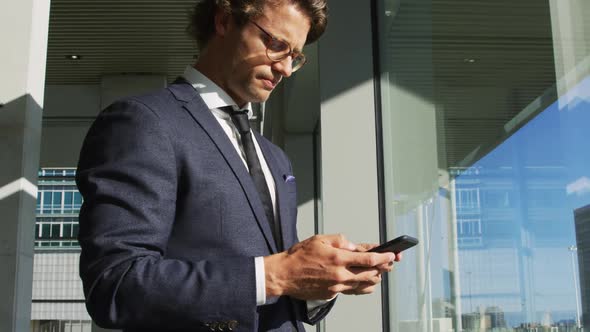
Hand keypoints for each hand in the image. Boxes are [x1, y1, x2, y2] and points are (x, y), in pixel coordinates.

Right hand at [264, 234, 396, 300]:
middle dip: (383, 267)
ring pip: (363, 284)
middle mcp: (340, 274)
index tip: (392, 255)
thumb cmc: (298, 256)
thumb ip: (340, 240)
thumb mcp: (319, 239)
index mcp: (338, 257)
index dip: (384, 257)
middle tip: (389, 262)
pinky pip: (353, 291)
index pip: (369, 259)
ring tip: (378, 271)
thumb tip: (354, 245)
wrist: (283, 275)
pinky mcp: (332, 294)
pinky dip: (362, 286)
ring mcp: (337, 286)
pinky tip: (365, 283)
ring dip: (374, 277)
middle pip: (370, 273)